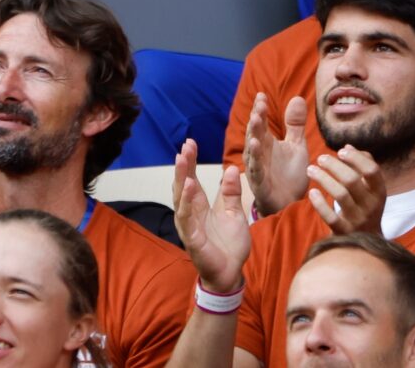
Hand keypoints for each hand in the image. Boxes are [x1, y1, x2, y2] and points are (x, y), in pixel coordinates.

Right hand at [174, 139, 249, 292]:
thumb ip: (230, 192)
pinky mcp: (193, 240)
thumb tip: (230, 168)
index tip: (190, 143)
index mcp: (199, 206)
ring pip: (181, 200)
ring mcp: (189, 227)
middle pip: (183, 185)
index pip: (192, 179)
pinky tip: (189, 188)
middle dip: (183, 166)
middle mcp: (190, 214)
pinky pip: (188, 219)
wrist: (231, 272)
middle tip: (184, 146)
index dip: (189, 162)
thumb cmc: (229, 244)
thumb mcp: (234, 212)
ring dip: (181, 179)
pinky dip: (187, 203)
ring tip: (182, 160)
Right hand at [244, 93, 308, 214]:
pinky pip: (256, 169)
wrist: (291, 202)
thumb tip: (297, 97)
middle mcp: (258, 153)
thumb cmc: (290, 174)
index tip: (261, 95)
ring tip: (255, 119)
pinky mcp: (260, 183)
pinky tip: (255, 145)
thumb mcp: (296, 145)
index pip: (261, 123)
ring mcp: (257, 168)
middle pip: (255, 133)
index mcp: (266, 143)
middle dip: (256, 118)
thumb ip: (295, 125)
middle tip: (259, 104)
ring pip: (253, 149)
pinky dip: (255, 158)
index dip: (260, 109)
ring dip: (253, 134)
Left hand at [306, 145, 385, 234]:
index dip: (356, 158)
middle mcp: (371, 205)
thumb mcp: (370, 188)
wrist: (365, 242)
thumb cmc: (364, 206)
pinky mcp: (343, 231)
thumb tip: (348, 146)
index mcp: (379, 192)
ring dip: (323, 179)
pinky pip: (331, 217)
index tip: (340, 151)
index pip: (372, 170)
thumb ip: (362, 165)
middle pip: (352, 180)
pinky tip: (312, 192)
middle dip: (334, 166)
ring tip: (310, 169)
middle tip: (320, 158)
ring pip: (340, 195)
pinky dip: (320, 204)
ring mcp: (358, 220)